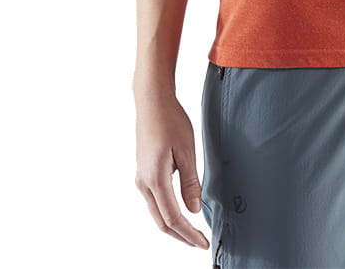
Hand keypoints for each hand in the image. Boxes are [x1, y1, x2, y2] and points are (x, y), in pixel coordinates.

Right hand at [134, 93, 210, 248]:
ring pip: (156, 213)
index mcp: (155, 179)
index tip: (203, 243)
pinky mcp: (143, 172)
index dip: (189, 234)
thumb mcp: (187, 151)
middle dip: (181, 236)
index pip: (173, 218)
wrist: (151, 101)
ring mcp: (141, 178)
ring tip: (192, 232)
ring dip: (174, 226)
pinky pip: (154, 201)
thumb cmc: (170, 121)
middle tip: (199, 243)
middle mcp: (144, 183)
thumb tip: (193, 210)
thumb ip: (190, 183)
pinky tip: (180, 212)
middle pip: (161, 222)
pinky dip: (167, 213)